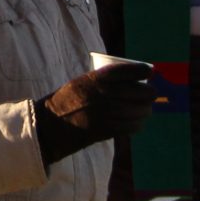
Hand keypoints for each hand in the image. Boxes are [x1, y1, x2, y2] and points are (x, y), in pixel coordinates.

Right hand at [36, 62, 158, 164]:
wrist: (49, 126)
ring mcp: (105, 113)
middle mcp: (102, 94)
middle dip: (149, 93)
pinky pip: (132, 126)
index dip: (142, 70)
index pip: (127, 71)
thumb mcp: (81, 82)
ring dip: (145, 110)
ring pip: (139, 110)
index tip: (148, 71)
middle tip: (150, 93)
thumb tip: (131, 80)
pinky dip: (137, 124)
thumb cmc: (66, 101)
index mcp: (95, 79)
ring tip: (145, 110)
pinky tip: (137, 122)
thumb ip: (102, 80)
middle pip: (140, 92)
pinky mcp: (106, 130)